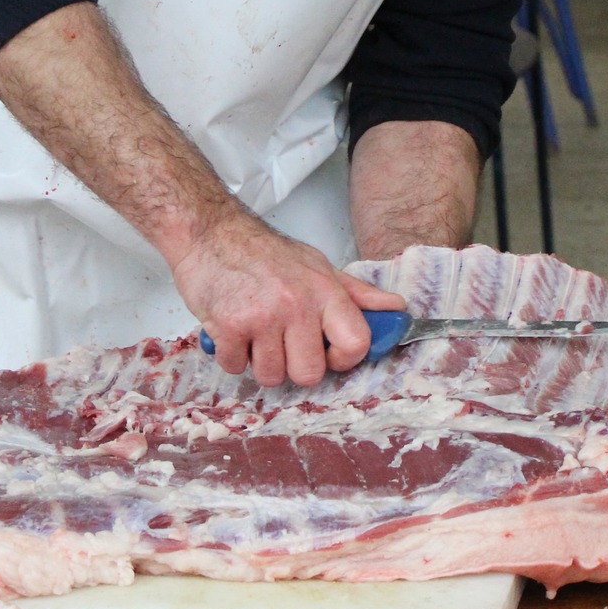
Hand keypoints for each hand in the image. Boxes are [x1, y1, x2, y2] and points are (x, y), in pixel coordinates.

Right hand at [172, 207, 404, 386]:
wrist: (210, 232)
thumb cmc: (263, 252)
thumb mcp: (316, 265)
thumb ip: (356, 294)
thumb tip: (397, 309)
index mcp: (325, 291)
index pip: (356, 343)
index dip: (343, 359)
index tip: (327, 353)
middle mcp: (298, 305)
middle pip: (309, 374)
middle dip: (293, 366)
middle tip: (280, 341)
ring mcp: (263, 317)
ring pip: (271, 376)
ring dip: (259, 362)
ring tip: (254, 331)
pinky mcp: (229, 327)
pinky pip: (236, 368)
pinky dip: (231, 355)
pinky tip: (232, 329)